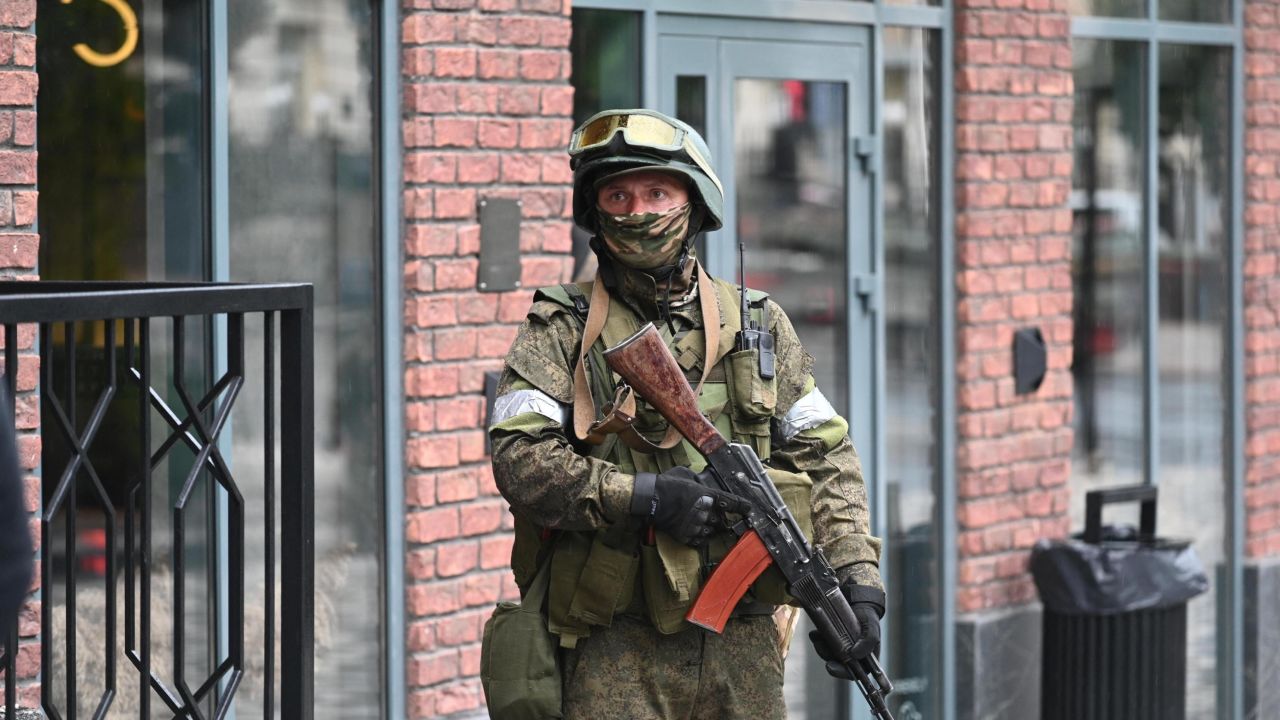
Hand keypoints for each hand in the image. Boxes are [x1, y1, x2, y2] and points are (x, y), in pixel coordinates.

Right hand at [630, 466, 746, 545]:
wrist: (651, 500)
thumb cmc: (667, 484)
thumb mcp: (685, 474)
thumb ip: (697, 479)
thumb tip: (700, 481)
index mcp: (707, 495)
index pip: (731, 502)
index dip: (742, 506)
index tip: (748, 508)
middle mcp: (705, 512)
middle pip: (722, 520)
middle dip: (720, 519)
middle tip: (716, 516)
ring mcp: (696, 526)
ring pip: (712, 532)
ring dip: (711, 529)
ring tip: (705, 524)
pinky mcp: (686, 536)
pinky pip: (700, 541)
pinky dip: (700, 538)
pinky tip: (696, 532)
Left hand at [808, 584, 884, 679]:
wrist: (858, 604)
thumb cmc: (868, 619)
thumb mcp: (871, 628)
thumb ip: (868, 641)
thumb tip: (855, 654)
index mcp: (864, 659)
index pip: (853, 673)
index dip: (841, 672)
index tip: (830, 666)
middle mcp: (850, 657)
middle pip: (836, 664)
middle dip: (826, 655)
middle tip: (820, 643)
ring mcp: (839, 648)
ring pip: (827, 654)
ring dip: (820, 646)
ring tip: (818, 634)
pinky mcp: (830, 639)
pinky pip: (820, 643)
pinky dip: (817, 638)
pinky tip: (815, 632)